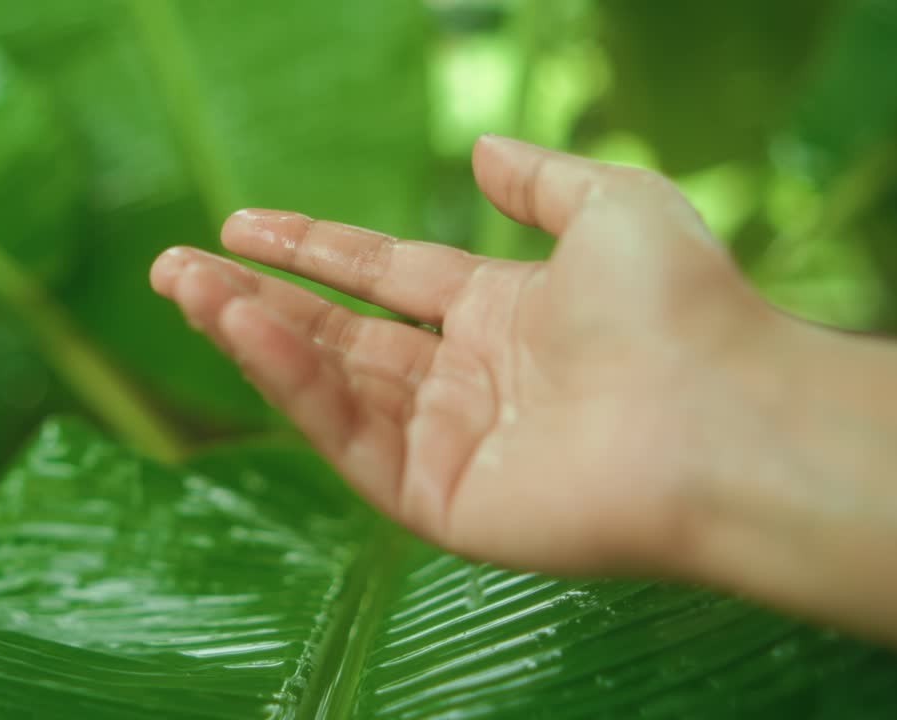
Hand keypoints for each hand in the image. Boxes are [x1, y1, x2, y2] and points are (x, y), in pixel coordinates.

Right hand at [151, 135, 770, 575]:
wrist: (721, 417)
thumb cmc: (678, 308)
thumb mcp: (612, 206)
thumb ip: (538, 179)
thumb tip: (481, 149)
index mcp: (500, 314)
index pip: (383, 279)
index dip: (312, 250)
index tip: (242, 225)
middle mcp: (466, 379)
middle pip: (338, 333)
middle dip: (255, 297)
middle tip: (174, 266)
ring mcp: (447, 442)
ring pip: (328, 384)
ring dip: (252, 334)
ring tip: (184, 286)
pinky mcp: (436, 501)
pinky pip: (348, 437)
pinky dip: (293, 386)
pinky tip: (246, 332)